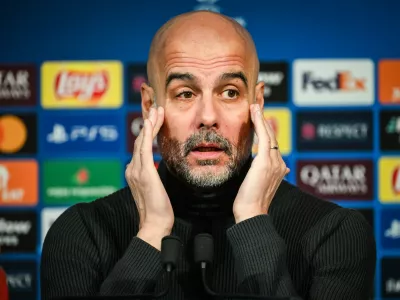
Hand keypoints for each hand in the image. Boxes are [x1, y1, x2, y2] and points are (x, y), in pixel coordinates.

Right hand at [125, 106, 173, 249]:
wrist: (154, 223)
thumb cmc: (158, 209)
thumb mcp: (155, 188)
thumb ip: (152, 176)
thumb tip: (156, 168)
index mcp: (135, 172)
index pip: (141, 147)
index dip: (147, 132)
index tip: (155, 121)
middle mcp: (132, 169)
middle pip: (139, 141)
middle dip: (148, 124)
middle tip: (156, 109)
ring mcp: (136, 170)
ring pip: (141, 141)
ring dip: (149, 124)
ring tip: (156, 111)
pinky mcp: (144, 173)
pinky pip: (144, 148)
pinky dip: (147, 134)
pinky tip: (151, 123)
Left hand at [233, 104, 289, 222]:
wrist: (251, 213)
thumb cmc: (250, 201)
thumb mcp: (258, 184)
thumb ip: (265, 173)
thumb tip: (276, 169)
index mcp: (279, 168)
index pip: (272, 143)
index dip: (266, 128)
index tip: (259, 116)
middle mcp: (280, 163)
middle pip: (273, 135)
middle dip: (264, 118)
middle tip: (258, 102)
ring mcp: (275, 162)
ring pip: (270, 134)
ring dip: (261, 117)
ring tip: (255, 103)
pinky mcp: (266, 162)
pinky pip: (265, 137)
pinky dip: (260, 122)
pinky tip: (255, 112)